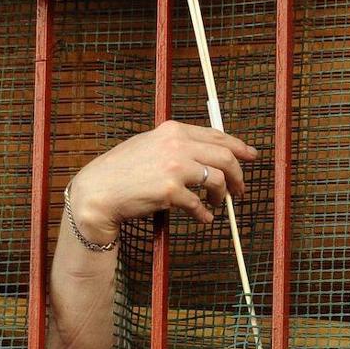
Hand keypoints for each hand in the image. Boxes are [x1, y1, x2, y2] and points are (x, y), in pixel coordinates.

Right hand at [65, 120, 257, 243]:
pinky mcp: (171, 191)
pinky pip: (199, 204)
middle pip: (225, 156)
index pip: (217, 135)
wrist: (98, 191)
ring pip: (217, 180)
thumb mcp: (149, 144)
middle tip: (240, 190)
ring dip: (223, 195)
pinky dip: (204, 213)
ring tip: (218, 204)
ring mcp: (175, 167)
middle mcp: (176, 144)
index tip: (251, 156)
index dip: (239, 146)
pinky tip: (204, 218)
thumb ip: (175, 144)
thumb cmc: (121, 170)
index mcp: (173, 130)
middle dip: (238, 174)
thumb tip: (206, 152)